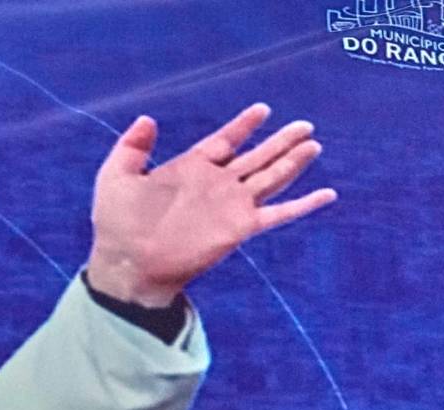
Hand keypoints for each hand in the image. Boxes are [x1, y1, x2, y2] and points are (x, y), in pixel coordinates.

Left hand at [86, 104, 335, 307]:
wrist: (128, 265)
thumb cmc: (117, 225)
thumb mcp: (115, 178)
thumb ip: (131, 148)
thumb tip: (147, 118)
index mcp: (190, 168)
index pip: (224, 140)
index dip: (243, 125)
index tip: (263, 109)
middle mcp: (216, 184)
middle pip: (256, 156)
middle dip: (280, 140)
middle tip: (305, 124)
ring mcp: (231, 205)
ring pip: (271, 177)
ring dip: (293, 161)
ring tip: (314, 144)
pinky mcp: (240, 227)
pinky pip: (280, 213)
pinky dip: (304, 204)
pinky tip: (328, 194)